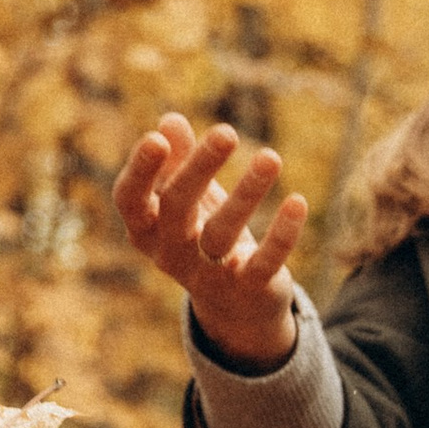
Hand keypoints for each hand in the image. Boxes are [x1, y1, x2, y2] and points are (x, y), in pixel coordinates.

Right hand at [114, 113, 307, 370]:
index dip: (140, 171)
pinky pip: (264, 262)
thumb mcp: (188, 200)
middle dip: (200, 168)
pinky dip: (281, 235)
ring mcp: (208, 275)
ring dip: (247, 194)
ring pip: (221, 233)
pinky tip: (297, 202)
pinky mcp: (248, 288)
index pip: (131, 199)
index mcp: (147, 229)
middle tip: (227, 132)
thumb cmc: (202, 236)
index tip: (156, 139)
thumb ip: (178, 161)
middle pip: (176, 208)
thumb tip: (170, 121)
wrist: (234, 306)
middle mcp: (170, 254)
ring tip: (271, 157)